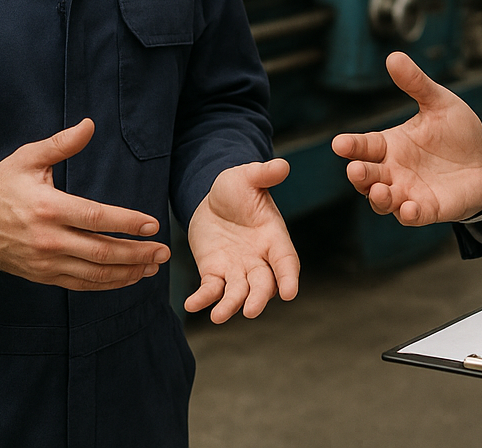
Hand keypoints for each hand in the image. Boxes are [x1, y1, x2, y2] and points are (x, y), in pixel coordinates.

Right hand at [0, 118, 169, 291]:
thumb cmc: (0, 187)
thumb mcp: (26, 159)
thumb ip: (60, 144)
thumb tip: (89, 125)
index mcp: (48, 208)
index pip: (95, 218)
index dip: (126, 222)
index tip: (152, 224)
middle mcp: (48, 239)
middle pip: (101, 251)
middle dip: (137, 253)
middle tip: (163, 251)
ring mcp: (45, 262)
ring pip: (94, 273)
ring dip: (127, 272)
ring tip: (152, 266)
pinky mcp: (42, 276)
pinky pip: (80, 284)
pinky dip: (106, 284)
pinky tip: (126, 277)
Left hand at [184, 159, 299, 322]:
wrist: (212, 197)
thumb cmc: (237, 186)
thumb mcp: (248, 176)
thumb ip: (264, 174)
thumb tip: (282, 165)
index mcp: (273, 237)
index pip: (287, 261)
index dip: (289, 277)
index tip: (290, 293)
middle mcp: (259, 258)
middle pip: (264, 283)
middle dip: (258, 298)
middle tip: (251, 311)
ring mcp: (237, 268)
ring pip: (238, 292)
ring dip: (230, 305)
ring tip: (218, 316)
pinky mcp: (214, 271)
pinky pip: (211, 288)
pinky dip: (203, 298)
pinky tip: (191, 304)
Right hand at [331, 51, 481, 224]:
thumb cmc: (458, 132)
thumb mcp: (439, 103)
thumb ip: (416, 83)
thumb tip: (393, 56)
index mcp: (390, 145)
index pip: (363, 146)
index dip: (351, 146)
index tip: (339, 143)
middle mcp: (393, 171)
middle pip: (367, 177)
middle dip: (359, 175)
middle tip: (356, 170)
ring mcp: (407, 192)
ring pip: (382, 200)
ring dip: (378, 198)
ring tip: (381, 191)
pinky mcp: (427, 209)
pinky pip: (411, 216)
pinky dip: (407, 214)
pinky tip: (409, 207)